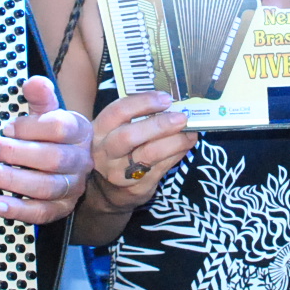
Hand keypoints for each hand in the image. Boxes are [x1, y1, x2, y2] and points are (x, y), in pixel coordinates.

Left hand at [0, 76, 93, 223]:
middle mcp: (80, 160)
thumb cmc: (52, 137)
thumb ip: (41, 98)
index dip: (32, 127)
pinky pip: (43, 213)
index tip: (7, 127)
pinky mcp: (62, 209)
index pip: (61, 127)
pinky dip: (19, 210)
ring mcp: (73, 187)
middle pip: (53, 159)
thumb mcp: (48, 113)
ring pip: (46, 187)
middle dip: (17, 154)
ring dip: (13, 181)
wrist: (69, 166)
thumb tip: (34, 83)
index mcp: (79, 131)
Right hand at [85, 91, 196, 211]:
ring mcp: (119, 173)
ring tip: (191, 132)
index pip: (117, 111)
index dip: (143, 102)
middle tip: (181, 118)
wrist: (108, 190)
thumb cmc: (117, 151)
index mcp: (99, 130)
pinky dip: (177, 153)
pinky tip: (186, 145)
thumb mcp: (115, 131)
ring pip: (149, 154)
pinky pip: (161, 167)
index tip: (165, 98)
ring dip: (175, 141)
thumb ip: (136, 116)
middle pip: (129, 136)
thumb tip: (170, 101)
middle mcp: (105, 152)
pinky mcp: (136, 187)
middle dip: (159, 125)